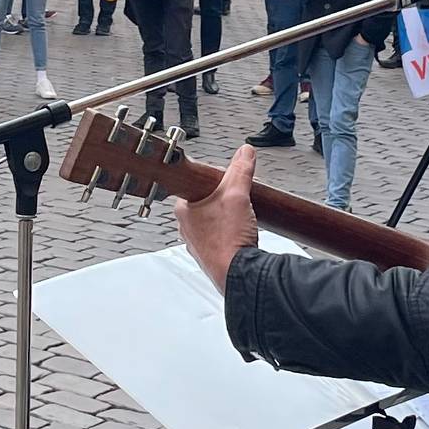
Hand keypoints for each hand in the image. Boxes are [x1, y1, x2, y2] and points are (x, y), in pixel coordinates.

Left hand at [174, 144, 260, 290]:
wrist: (239, 275)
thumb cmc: (228, 239)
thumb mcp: (237, 195)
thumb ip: (241, 171)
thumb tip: (245, 153)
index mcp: (183, 210)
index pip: (196, 184)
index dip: (217, 180)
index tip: (230, 181)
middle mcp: (185, 228)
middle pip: (206, 203)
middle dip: (225, 200)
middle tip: (239, 200)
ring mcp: (197, 245)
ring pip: (212, 222)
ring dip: (227, 218)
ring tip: (242, 219)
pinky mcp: (210, 258)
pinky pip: (219, 239)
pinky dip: (230, 235)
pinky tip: (241, 235)